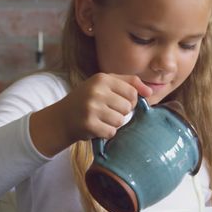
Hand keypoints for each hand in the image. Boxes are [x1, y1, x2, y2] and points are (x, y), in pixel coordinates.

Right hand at [30, 74, 153, 156]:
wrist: (61, 119)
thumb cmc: (87, 101)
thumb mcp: (103, 84)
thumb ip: (128, 83)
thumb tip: (150, 92)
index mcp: (101, 78)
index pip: (132, 92)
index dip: (131, 101)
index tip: (120, 103)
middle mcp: (96, 91)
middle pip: (128, 107)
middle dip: (121, 113)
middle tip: (106, 112)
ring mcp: (91, 108)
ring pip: (121, 121)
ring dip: (113, 124)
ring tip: (101, 119)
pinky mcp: (88, 124)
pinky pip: (111, 132)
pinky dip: (106, 133)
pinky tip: (96, 127)